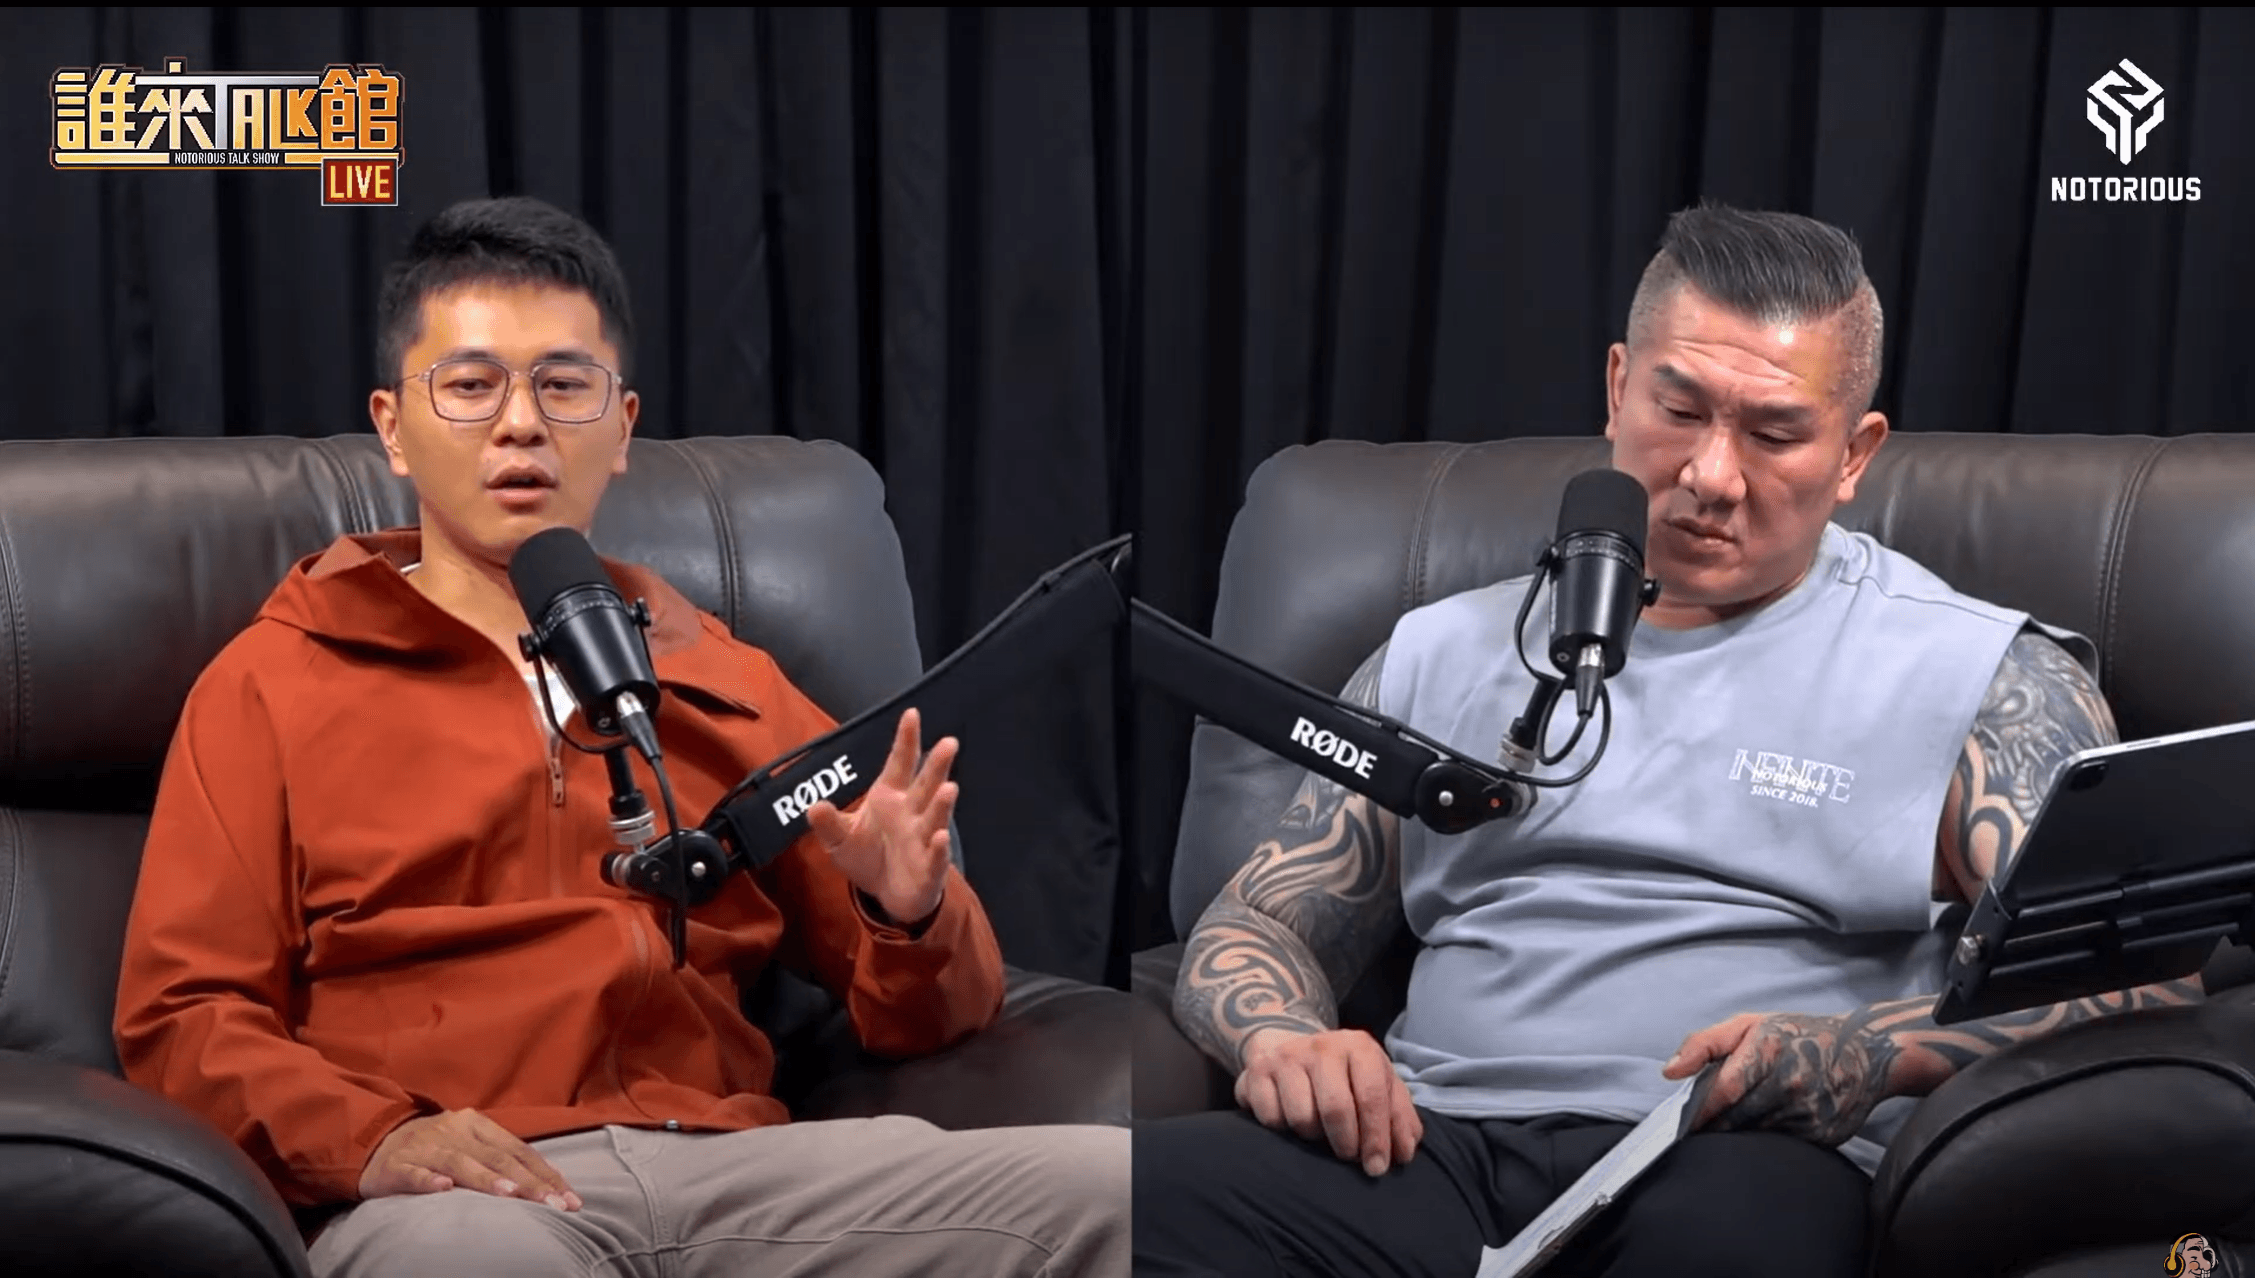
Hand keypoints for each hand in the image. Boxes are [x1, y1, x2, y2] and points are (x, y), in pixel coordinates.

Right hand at [358, 1109, 582, 1210]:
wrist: (374, 1143)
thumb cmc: (436, 1149)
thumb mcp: (471, 1145)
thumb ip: (504, 1159)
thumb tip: (550, 1183)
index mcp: (477, 1125)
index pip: (520, 1150)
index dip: (546, 1174)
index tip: (570, 1199)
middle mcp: (454, 1132)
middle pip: (498, 1157)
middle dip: (529, 1182)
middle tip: (554, 1205)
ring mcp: (424, 1147)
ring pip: (459, 1162)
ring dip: (486, 1178)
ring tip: (511, 1194)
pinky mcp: (396, 1166)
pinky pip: (414, 1173)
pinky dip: (428, 1181)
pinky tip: (443, 1190)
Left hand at [805, 707, 958, 924]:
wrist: (886, 893)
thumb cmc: (868, 856)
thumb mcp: (840, 840)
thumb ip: (828, 823)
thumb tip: (814, 806)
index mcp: (890, 797)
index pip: (900, 763)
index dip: (906, 739)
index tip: (911, 714)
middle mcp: (912, 812)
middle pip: (926, 784)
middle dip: (937, 765)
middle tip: (949, 743)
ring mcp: (923, 838)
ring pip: (935, 816)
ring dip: (941, 803)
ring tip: (948, 788)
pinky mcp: (930, 866)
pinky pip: (936, 856)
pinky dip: (939, 848)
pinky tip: (940, 838)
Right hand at [1236, 1027, 1423, 1176]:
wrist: (1293, 1047)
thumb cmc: (1346, 1076)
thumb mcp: (1379, 1085)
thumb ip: (1398, 1117)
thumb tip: (1404, 1152)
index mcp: (1359, 1047)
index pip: (1372, 1096)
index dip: (1377, 1137)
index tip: (1377, 1167)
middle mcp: (1322, 1046)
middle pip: (1336, 1108)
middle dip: (1347, 1145)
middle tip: (1350, 1158)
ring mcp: (1286, 1057)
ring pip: (1301, 1118)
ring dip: (1314, 1137)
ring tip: (1320, 1133)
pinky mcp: (1256, 1072)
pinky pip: (1271, 1119)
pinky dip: (1283, 1130)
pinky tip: (1291, 1123)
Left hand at [1664, 1011, 1899, 1145]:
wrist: (1864, 1052)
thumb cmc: (1796, 1035)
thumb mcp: (1748, 1025)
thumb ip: (1704, 1044)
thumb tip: (1670, 1072)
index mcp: (1768, 1050)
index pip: (1723, 1089)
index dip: (1699, 1110)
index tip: (1682, 1122)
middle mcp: (1789, 1082)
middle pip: (1735, 1118)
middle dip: (1714, 1123)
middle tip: (1703, 1124)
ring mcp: (1808, 1111)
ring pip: (1754, 1134)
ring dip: (1738, 1133)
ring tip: (1734, 1121)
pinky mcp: (1822, 1135)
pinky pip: (1779, 1144)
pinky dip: (1765, 1138)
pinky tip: (1765, 1124)